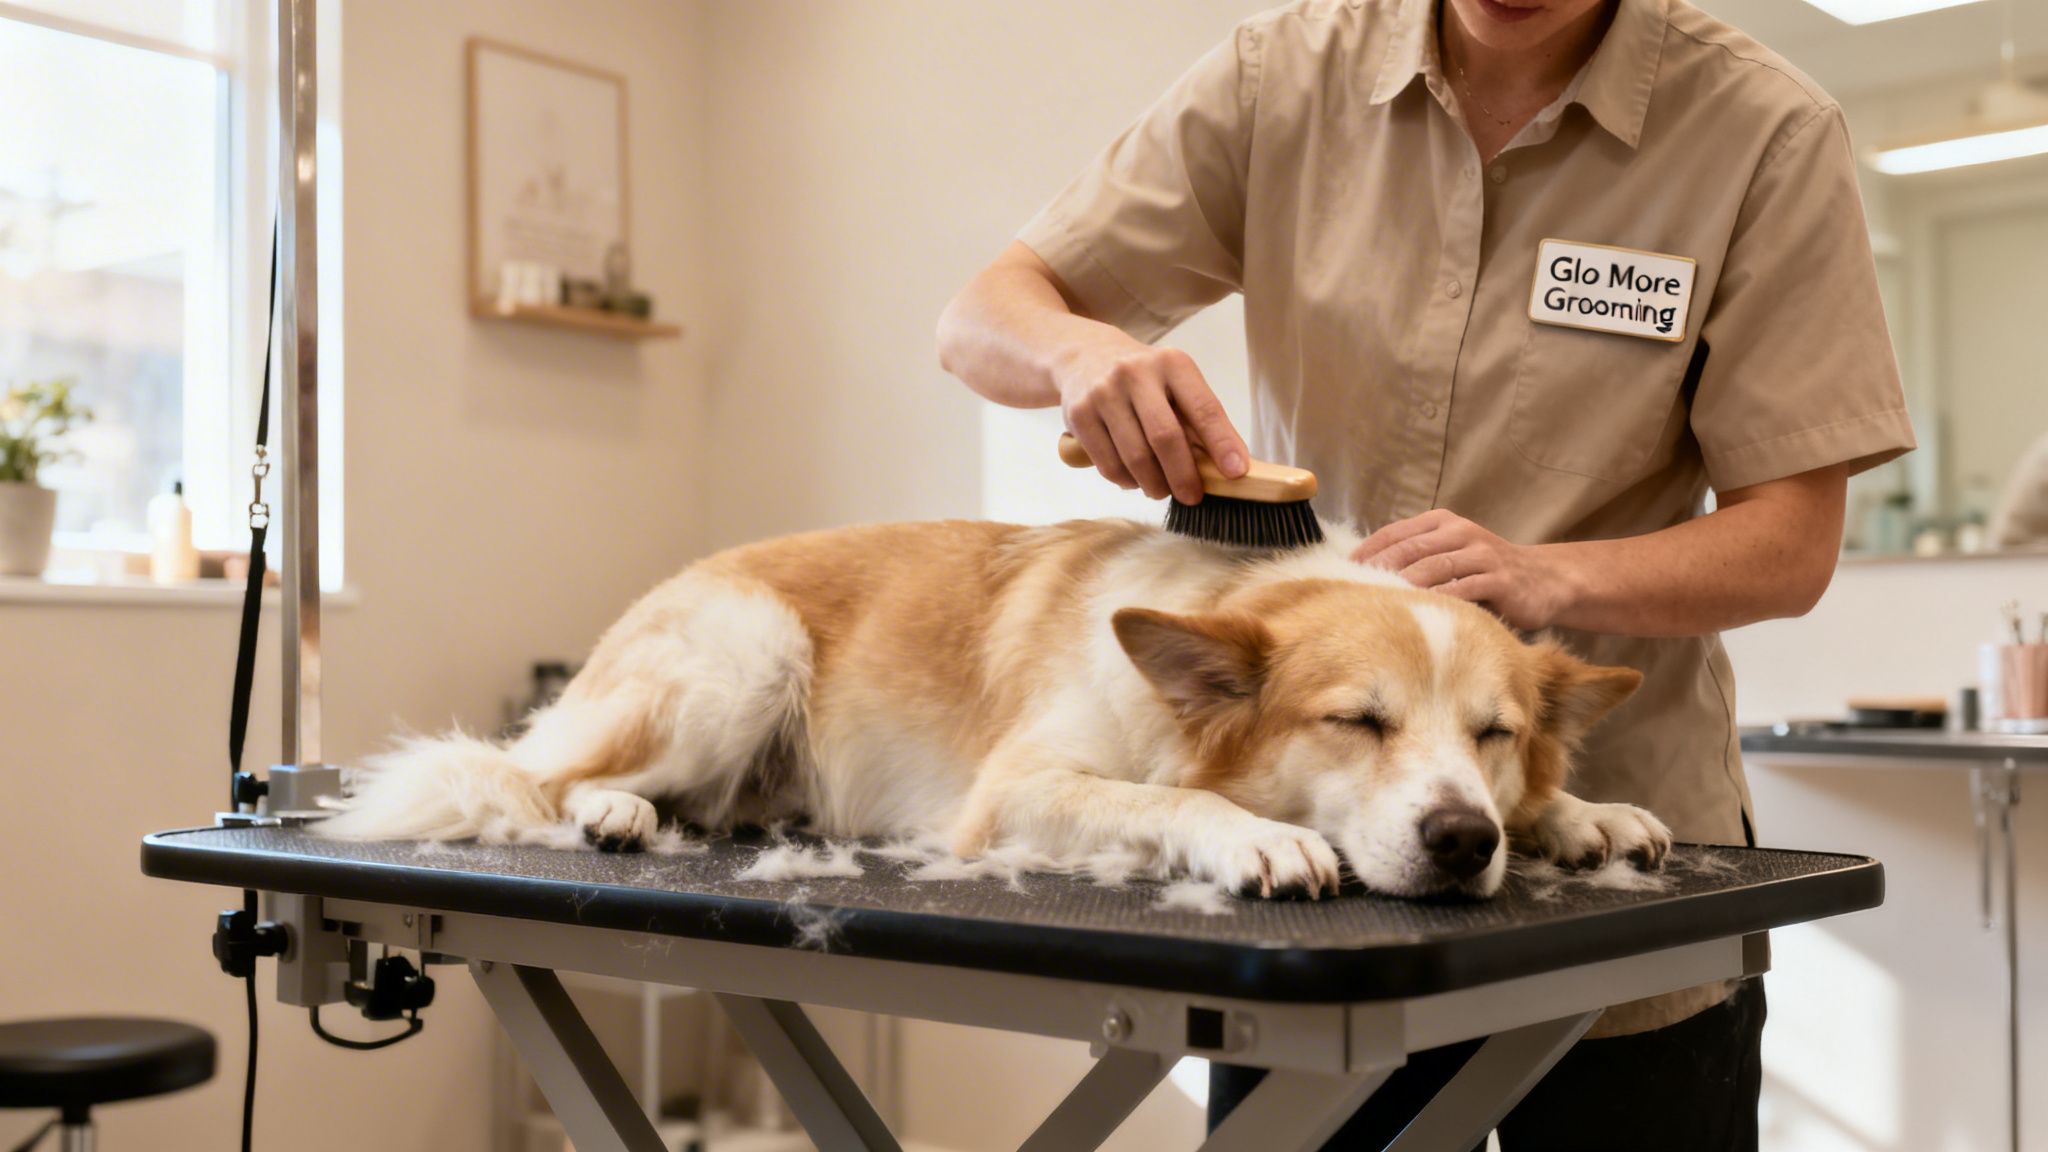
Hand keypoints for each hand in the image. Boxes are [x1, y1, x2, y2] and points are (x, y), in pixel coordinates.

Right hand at [1054, 335, 1248, 504]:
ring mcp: (1104, 393)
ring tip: (1161, 489)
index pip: (1204, 409)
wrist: (1085, 356)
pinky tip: (1133, 479)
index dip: (1222, 444)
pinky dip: (1126, 481)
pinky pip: (1108, 464)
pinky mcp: (1079, 414)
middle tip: (1192, 496)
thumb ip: (1198, 421)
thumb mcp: (1175, 384)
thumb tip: (1228, 469)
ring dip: (1153, 484)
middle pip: (1165, 437)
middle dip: (1183, 475)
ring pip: (1134, 457)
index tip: (1236, 473)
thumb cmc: (1144, 380)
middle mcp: (1136, 373)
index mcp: (1173, 364)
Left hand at [1351, 509, 1579, 630]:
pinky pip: (1462, 589)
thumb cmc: (1486, 572)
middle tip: (1352, 590)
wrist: (1544, 580)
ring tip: (1377, 603)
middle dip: (1380, 569)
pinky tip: (1418, 615)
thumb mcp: (1451, 555)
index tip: (1342, 572)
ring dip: (1404, 585)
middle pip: (1410, 549)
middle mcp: (1461, 532)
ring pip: (1433, 567)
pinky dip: (1438, 601)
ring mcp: (1481, 554)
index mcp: (1443, 522)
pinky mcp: (1499, 579)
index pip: (1396, 532)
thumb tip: (1364, 576)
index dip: (1368, 551)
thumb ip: (1417, 558)